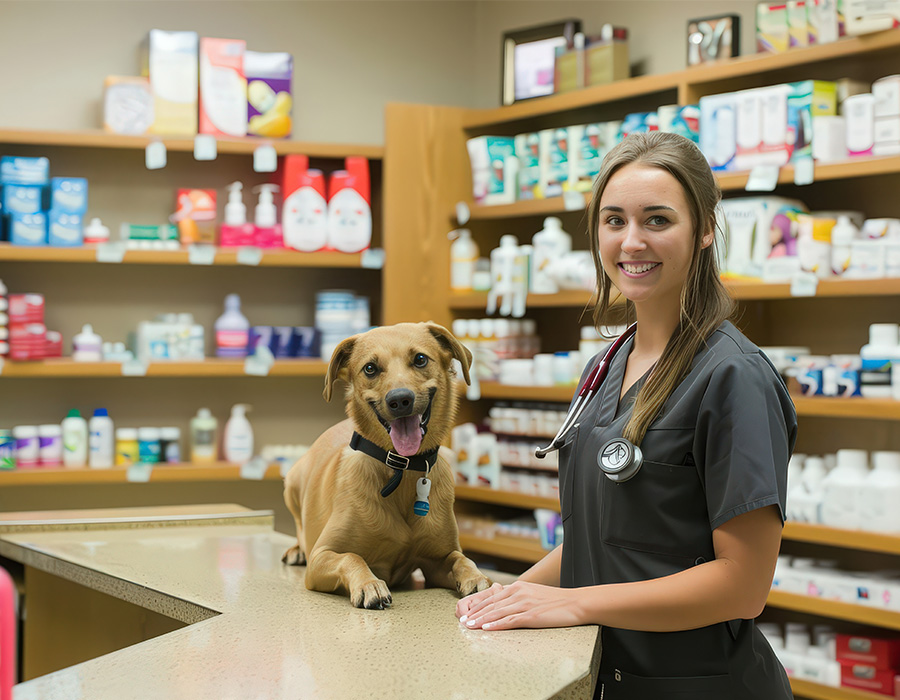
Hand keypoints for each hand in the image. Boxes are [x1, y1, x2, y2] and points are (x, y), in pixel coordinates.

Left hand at [457, 580, 582, 630]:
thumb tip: (507, 604)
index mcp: (519, 586)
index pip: (493, 596)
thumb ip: (520, 597)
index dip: (478, 604)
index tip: (468, 612)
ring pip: (497, 612)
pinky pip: (510, 621)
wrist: (576, 602)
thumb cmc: (557, 601)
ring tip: (470, 626)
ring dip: (481, 620)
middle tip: (463, 621)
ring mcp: (524, 604)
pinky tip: (487, 629)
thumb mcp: (534, 593)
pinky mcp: (531, 615)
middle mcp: (519, 592)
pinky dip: (496, 625)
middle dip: (475, 613)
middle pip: (491, 604)